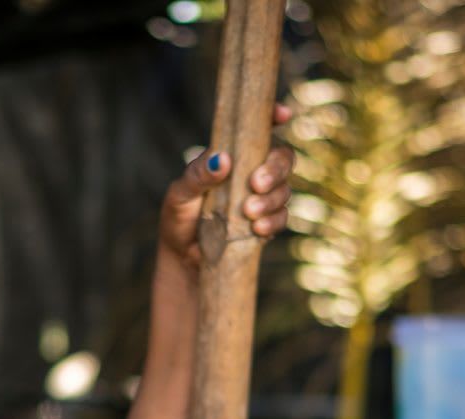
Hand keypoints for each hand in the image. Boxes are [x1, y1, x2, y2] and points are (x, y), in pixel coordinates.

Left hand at [158, 103, 295, 269]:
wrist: (182, 257)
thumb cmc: (179, 217)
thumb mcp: (181, 193)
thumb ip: (198, 175)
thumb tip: (222, 159)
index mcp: (233, 155)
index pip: (259, 129)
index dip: (274, 116)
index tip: (282, 114)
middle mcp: (252, 172)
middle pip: (283, 158)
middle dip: (276, 168)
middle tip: (256, 183)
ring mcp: (263, 197)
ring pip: (285, 189)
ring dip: (271, 199)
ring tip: (248, 211)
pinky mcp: (267, 222)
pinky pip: (282, 218)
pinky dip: (273, 221)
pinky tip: (257, 229)